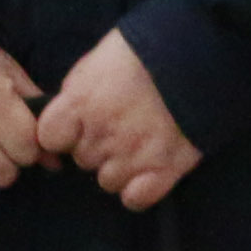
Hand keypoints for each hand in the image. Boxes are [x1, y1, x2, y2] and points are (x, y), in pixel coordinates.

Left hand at [34, 28, 200, 210]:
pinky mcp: (164, 170)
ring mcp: (132, 155)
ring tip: (140, 142)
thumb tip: (66, 116)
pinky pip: (135, 199)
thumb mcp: (97, 62)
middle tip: (121, 126)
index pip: (49, 138)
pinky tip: (149, 171)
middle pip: (83, 159)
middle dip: (97, 146)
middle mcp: (101, 134)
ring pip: (108, 181)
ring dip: (119, 168)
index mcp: (80, 103)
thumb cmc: (146, 50)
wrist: (201, 52)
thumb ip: (77, 93)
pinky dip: (139, 190)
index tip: (77, 126)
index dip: (63, 133)